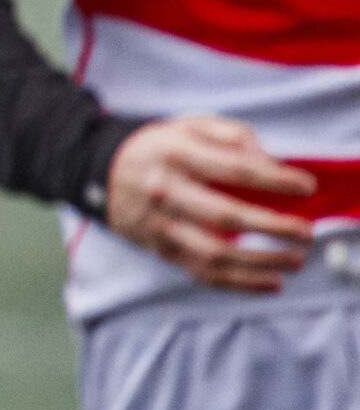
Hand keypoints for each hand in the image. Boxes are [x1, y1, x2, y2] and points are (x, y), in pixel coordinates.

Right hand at [105, 116, 316, 292]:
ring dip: (260, 262)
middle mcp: (165, 192)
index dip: (274, 180)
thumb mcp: (191, 126)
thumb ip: (233, 136)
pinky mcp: (161, 250)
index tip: (306, 187)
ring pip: (214, 254)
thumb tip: (271, 161)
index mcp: (176, 155)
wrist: (104, 173)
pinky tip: (271, 284)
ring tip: (295, 261)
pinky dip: (240, 284)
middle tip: (306, 232)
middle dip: (272, 226)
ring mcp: (161, 225)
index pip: (233, 169)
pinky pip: (203, 273)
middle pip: (225, 216)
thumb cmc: (162, 148)